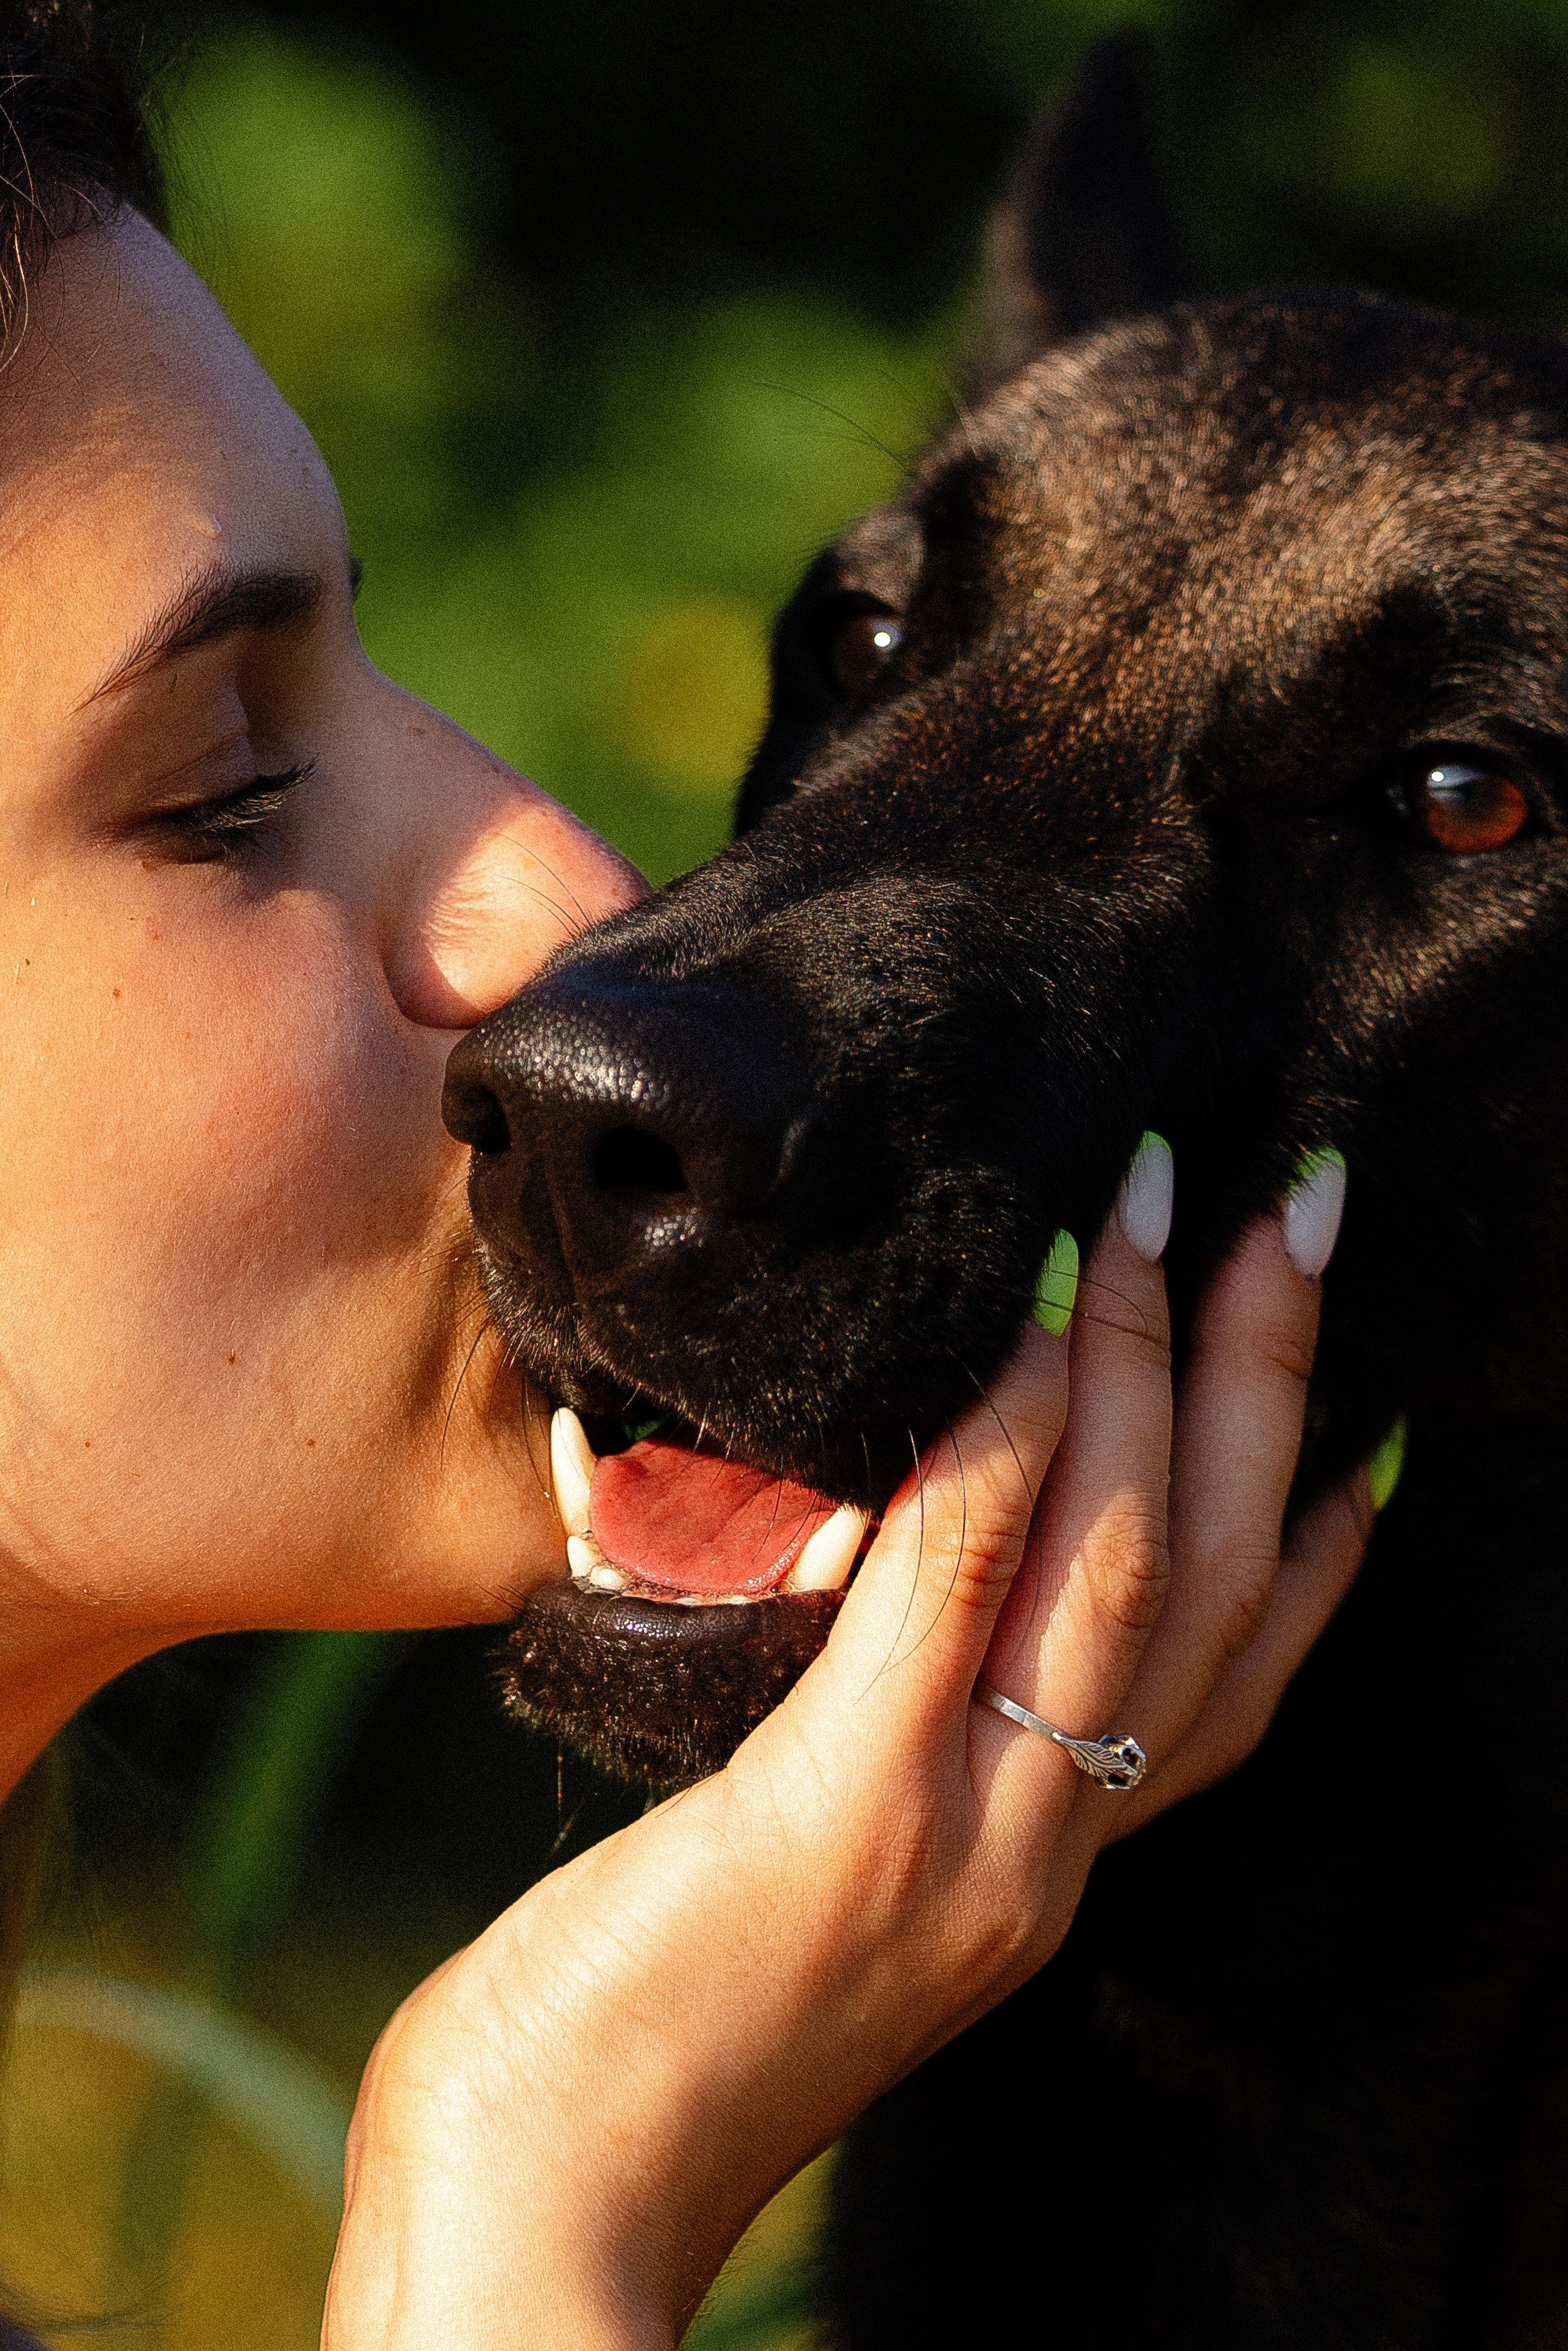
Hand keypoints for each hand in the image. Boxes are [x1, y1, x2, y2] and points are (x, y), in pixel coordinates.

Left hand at [323, 1191, 1368, 2349]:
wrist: (546, 2212)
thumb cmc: (634, 2032)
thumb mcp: (799, 1866)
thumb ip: (869, 1736)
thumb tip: (861, 1565)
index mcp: (1036, 1862)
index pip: (1226, 1686)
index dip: (1305, 1540)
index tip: (1342, 1416)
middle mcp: (1039, 1850)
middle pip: (1209, 1584)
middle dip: (1264, 1384)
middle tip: (1291, 1211)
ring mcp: (964, 1838)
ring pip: (1121, 1567)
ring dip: (1157, 1367)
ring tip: (1168, 1210)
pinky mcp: (847, 1816)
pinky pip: (960, 1592)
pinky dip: (1007, 1448)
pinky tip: (1025, 1334)